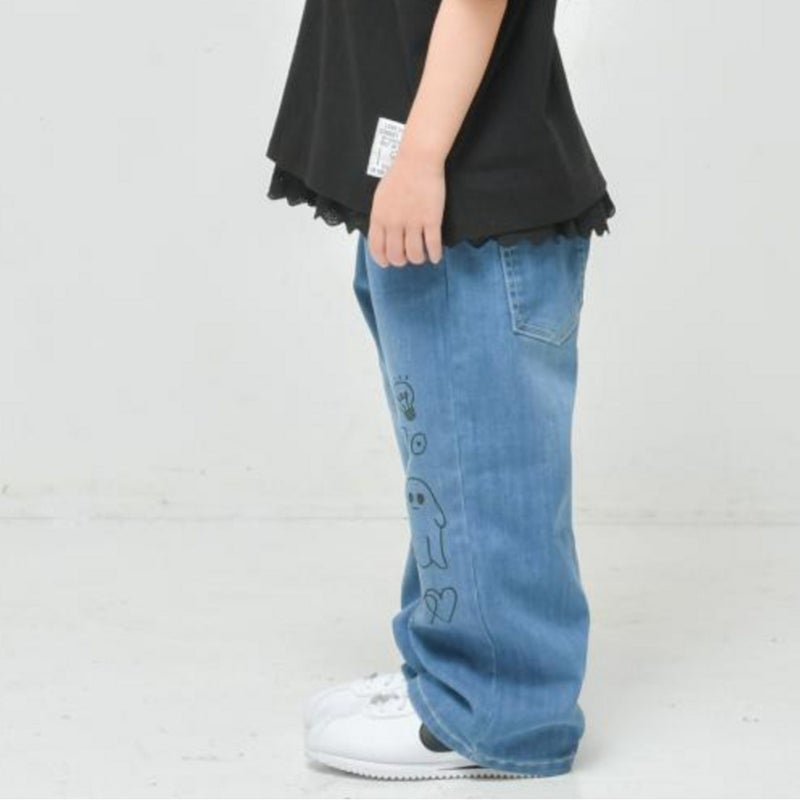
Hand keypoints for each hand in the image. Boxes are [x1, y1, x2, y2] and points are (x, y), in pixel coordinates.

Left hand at [367, 149, 444, 267]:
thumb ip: (380, 217)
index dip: (382, 260)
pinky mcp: (431, 220)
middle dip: (401, 261)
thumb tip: (383, 235)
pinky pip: (432, 245)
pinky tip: (435, 257)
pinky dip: (434, 255)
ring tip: (421, 256)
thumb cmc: (399, 175)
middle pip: (396, 255)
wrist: (418, 160)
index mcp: (379, 218)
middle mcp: (394, 223)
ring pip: (414, 254)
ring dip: (417, 259)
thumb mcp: (380, 197)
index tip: (387, 263)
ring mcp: (413, 222)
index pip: (377, 248)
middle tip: (406, 258)